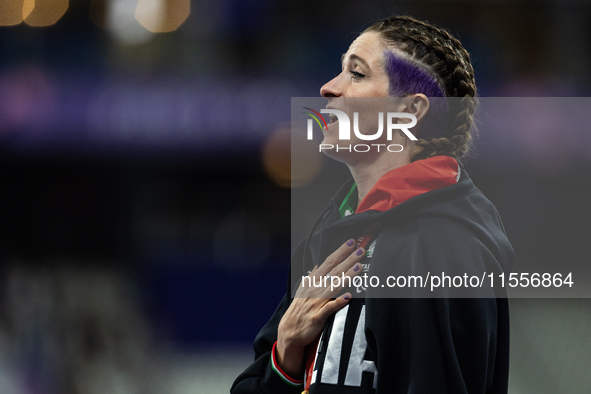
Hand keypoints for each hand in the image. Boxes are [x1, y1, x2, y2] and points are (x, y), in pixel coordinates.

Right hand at [276, 239, 364, 377]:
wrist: (290, 331)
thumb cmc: (299, 309)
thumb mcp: (302, 289)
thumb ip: (312, 276)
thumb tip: (317, 264)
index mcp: (312, 281)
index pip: (328, 262)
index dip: (340, 252)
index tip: (351, 243)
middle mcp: (315, 289)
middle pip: (334, 271)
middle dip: (348, 260)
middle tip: (361, 250)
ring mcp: (316, 302)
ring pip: (334, 286)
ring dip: (347, 276)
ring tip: (359, 267)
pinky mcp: (318, 316)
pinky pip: (330, 308)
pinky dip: (338, 302)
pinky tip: (348, 296)